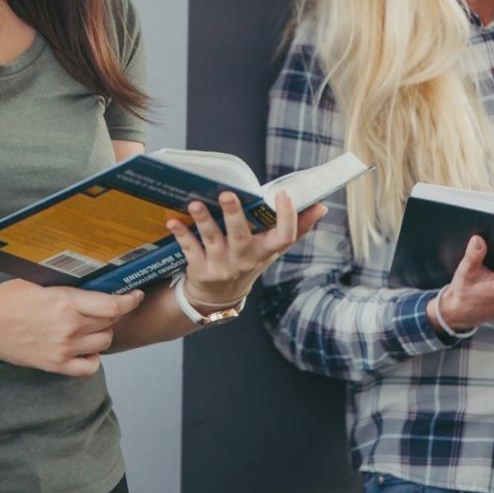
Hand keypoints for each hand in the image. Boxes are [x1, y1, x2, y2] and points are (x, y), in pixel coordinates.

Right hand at [0, 279, 144, 376]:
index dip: (128, 300)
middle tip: (103, 308)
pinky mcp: (56, 366)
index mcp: (65, 302)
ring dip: (102, 334)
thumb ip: (69, 288)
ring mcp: (63, 349)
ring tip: (90, 326)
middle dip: (111, 314)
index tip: (134, 296)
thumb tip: (95, 284)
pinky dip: (93, 358)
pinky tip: (86, 348)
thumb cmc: (8, 300)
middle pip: (110, 324)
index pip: (112, 306)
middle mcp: (68, 327)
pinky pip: (89, 367)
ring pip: (103, 343)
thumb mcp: (40, 283)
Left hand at [166, 190, 325, 309]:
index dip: (287, 217)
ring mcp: (221, 265)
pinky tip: (172, 220)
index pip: (284, 237)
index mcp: (266, 251)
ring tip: (195, 203)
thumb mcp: (272, 249)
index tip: (283, 194)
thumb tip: (321, 206)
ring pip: (212, 240)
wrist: (218, 297)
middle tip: (227, 194)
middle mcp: (245, 259)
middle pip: (241, 236)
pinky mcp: (200, 268)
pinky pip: (189, 249)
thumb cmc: (249, 261)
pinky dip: (181, 234)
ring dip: (203, 220)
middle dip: (234, 214)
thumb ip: (296, 228)